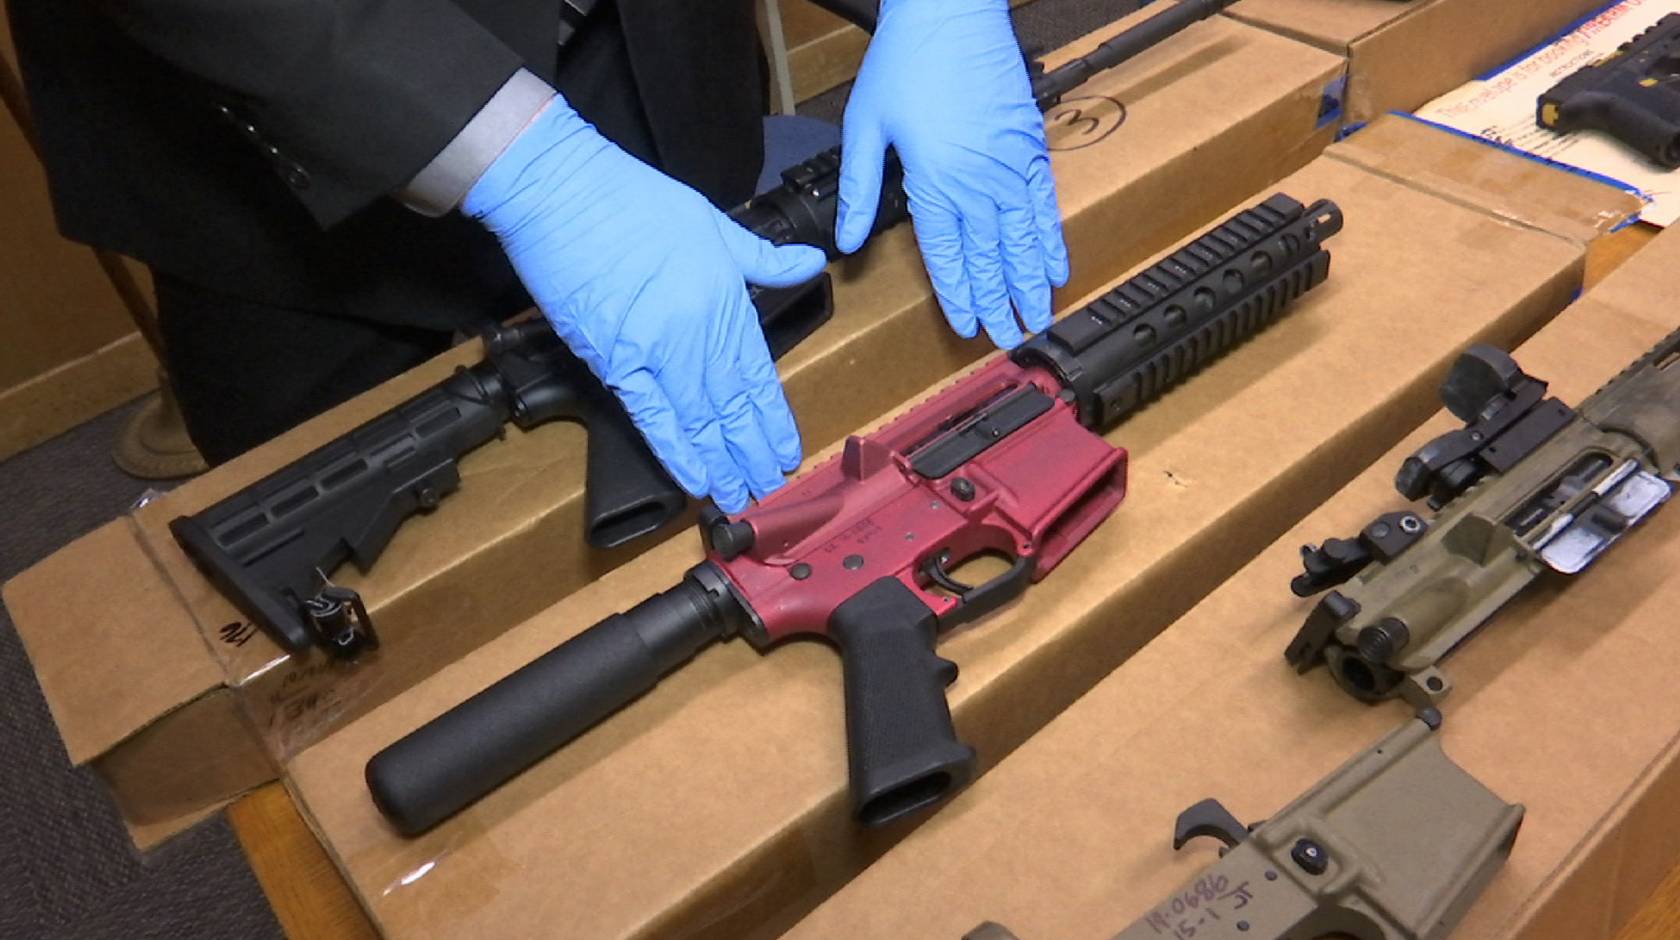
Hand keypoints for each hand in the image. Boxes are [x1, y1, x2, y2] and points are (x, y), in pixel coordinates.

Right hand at [465, 99, 825, 512]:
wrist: (563, 192)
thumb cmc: (632, 200)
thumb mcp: (713, 222)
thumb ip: (763, 257)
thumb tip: (811, 261)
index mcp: (726, 300)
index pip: (758, 374)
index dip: (773, 418)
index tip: (787, 450)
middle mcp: (699, 332)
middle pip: (732, 405)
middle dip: (751, 451)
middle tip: (768, 489)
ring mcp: (657, 350)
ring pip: (700, 420)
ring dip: (721, 462)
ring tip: (738, 496)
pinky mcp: (614, 360)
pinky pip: (651, 416)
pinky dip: (675, 451)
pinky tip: (694, 479)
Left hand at [837, 0, 1068, 348]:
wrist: (952, 12)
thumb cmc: (906, 62)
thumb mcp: (866, 125)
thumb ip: (858, 188)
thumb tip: (845, 240)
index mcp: (935, 182)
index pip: (947, 256)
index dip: (958, 296)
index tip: (966, 328)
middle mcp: (978, 182)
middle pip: (991, 258)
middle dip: (1001, 303)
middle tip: (1010, 340)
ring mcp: (1011, 166)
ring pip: (1024, 240)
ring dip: (1031, 283)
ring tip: (1039, 319)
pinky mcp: (1031, 147)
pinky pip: (1045, 206)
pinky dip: (1051, 240)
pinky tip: (1057, 267)